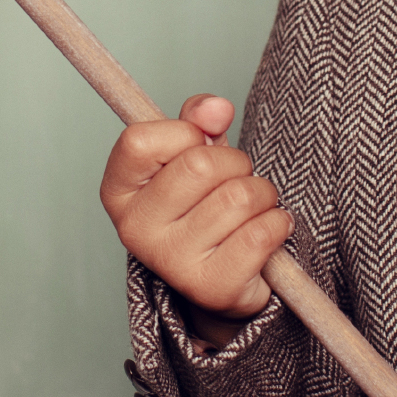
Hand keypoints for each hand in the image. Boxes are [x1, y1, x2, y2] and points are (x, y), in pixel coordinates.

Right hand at [100, 94, 292, 348]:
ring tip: (252, 209)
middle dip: (236, 163)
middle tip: (235, 181)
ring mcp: (170, 262)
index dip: (183, 133)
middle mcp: (135, 229)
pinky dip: (277, 223)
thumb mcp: (192, 153)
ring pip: (239, 196)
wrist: (221, 277)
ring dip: (262, 195)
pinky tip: (267, 230)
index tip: (196, 146)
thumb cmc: (204, 204)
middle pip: (201, 165)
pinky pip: (261, 232)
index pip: (139, 140)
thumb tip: (216, 109)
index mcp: (119, 191)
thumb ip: (198, 119)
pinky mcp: (210, 286)